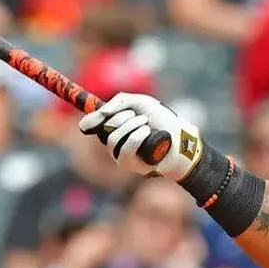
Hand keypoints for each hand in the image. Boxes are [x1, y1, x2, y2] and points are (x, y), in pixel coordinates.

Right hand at [77, 93, 204, 178]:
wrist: (182, 137)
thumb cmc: (162, 120)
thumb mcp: (141, 103)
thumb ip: (120, 101)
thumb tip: (102, 112)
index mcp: (115, 127)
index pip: (93, 125)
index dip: (89, 121)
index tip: (86, 121)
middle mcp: (116, 143)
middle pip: (105, 130)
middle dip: (122, 118)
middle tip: (139, 116)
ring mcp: (123, 156)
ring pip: (113, 140)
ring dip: (131, 126)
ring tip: (147, 124)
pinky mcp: (132, 166)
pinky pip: (126, 150)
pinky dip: (137, 137)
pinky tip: (147, 132)